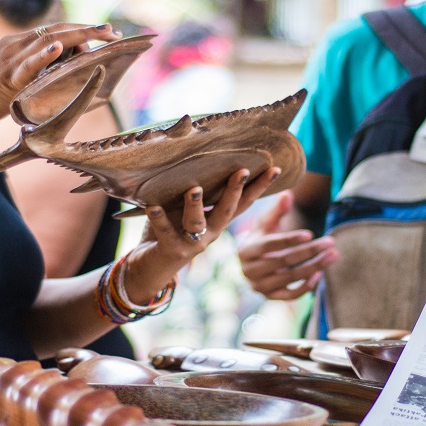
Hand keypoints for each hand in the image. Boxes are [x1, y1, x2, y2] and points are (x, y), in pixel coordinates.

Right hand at [0, 23, 112, 135]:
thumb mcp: (13, 78)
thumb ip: (35, 72)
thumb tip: (61, 72)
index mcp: (18, 44)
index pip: (54, 30)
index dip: (81, 29)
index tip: (105, 33)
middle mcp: (15, 45)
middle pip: (56, 30)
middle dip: (87, 29)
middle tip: (113, 31)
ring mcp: (9, 59)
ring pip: (47, 41)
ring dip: (77, 36)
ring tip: (100, 34)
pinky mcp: (5, 78)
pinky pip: (27, 64)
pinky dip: (44, 55)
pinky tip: (59, 48)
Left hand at [120, 167, 283, 300]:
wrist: (151, 267)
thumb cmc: (169, 229)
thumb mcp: (184, 208)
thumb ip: (194, 191)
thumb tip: (196, 157)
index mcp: (216, 220)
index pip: (242, 202)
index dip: (259, 187)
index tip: (274, 169)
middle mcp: (210, 232)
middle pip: (226, 210)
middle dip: (235, 191)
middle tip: (243, 171)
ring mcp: (193, 243)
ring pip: (197, 223)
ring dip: (195, 206)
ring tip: (193, 189)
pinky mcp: (173, 250)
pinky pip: (165, 232)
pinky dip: (159, 219)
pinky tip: (153, 207)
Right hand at [236, 190, 336, 299]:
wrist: (252, 263)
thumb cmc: (261, 238)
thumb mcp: (265, 224)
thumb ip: (277, 210)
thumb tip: (288, 194)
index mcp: (246, 250)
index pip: (270, 244)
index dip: (290, 239)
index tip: (310, 233)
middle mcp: (250, 271)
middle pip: (284, 261)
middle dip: (310, 251)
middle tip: (330, 242)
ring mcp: (259, 286)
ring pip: (291, 278)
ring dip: (315, 266)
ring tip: (333, 255)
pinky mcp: (270, 297)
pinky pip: (291, 295)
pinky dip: (307, 286)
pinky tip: (321, 273)